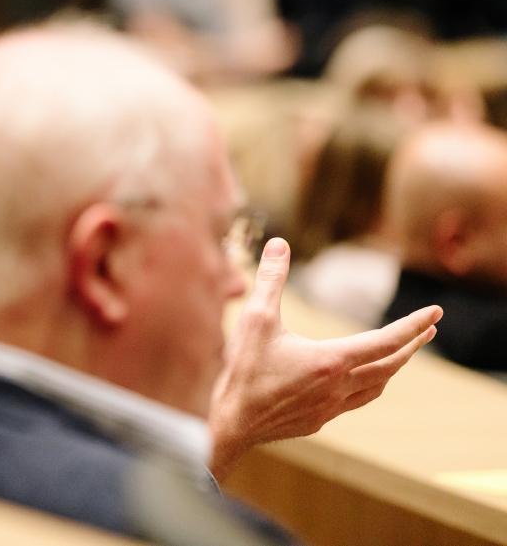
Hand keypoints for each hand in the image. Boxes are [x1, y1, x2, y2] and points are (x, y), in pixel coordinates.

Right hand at [208, 237, 440, 479]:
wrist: (231, 421)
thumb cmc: (243, 370)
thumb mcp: (255, 318)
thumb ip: (270, 279)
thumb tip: (279, 244)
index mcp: (331, 361)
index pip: (386, 341)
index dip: (413, 325)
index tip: (435, 312)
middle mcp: (339, 386)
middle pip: (390, 365)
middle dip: (413, 345)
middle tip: (429, 329)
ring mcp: (331, 407)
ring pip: (377, 386)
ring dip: (394, 367)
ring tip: (401, 354)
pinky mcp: (319, 419)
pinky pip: (357, 400)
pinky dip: (371, 384)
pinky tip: (361, 380)